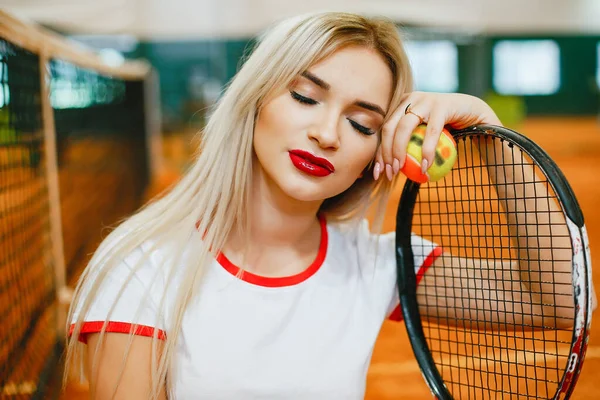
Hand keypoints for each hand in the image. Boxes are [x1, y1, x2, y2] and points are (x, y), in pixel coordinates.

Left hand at [374, 92, 501, 180]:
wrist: (472, 112)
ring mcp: (425, 100)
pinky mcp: (442, 105)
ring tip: (401, 169)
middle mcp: (409, 99)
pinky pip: (431, 132)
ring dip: (400, 151)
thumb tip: (390, 172)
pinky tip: (426, 166)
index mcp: (400, 105)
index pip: (383, 131)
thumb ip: (408, 146)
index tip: (377, 174)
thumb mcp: (422, 135)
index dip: (378, 153)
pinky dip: (427, 151)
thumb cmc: (445, 129)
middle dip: (386, 153)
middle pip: (389, 128)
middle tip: (390, 173)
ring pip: (404, 127)